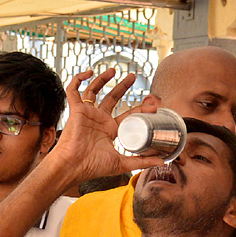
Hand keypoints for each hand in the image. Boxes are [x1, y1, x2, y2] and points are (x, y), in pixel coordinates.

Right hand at [45, 69, 165, 188]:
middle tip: (133, 77)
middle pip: (112, 98)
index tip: (152, 105)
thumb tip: (163, 161)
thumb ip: (141, 161)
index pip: (127, 114)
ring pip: (94, 91)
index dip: (140, 109)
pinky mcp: (75, 110)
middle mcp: (99, 120)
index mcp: (109, 130)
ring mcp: (87, 114)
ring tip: (113, 70)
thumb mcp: (121, 163)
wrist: (73, 166)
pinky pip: (73, 91)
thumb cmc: (92, 166)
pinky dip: (78, 80)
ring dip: (103, 79)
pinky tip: (88, 73)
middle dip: (122, 87)